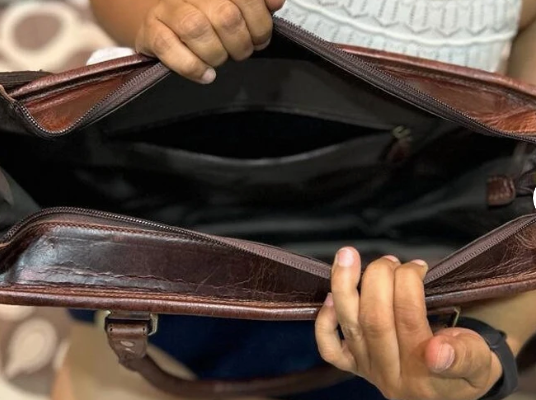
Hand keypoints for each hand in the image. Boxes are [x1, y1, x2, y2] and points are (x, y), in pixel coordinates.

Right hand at [135, 0, 283, 83]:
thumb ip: (255, 3)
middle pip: (226, 16)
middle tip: (242, 51)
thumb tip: (275, 3)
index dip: (260, 22)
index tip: (260, 38)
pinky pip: (170, 49)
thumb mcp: (231, 4)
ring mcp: (166, 8)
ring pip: (197, 30)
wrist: (157, 19)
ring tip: (221, 60)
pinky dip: (193, 67)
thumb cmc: (203, 14)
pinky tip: (206, 75)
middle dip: (241, 43)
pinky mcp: (150, 31)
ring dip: (218, 55)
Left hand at [315, 248, 503, 399]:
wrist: (448, 393)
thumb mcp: (480, 363)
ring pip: (350, 325)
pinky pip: (329, 347)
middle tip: (391, 260)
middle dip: (378, 278)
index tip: (419, 265)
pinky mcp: (353, 366)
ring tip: (349, 256)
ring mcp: (368, 370)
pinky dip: (324, 321)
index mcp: (425, 374)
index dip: (409, 285)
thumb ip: (464, 356)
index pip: (409, 320)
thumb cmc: (465, 368)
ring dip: (344, 285)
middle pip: (375, 319)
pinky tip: (330, 298)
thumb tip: (438, 351)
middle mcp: (391, 374)